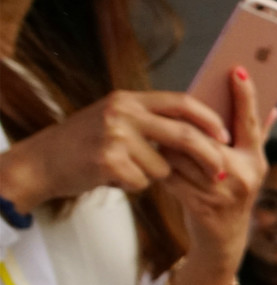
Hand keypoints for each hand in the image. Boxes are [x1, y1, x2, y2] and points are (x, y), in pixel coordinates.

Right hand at [0, 88, 229, 211]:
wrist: (41, 162)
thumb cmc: (86, 143)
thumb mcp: (116, 119)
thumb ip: (149, 119)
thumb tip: (198, 127)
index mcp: (128, 99)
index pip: (181, 103)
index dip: (209, 119)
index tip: (227, 135)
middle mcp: (122, 112)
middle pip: (183, 135)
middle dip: (208, 156)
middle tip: (220, 172)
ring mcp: (114, 136)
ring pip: (163, 166)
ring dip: (154, 175)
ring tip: (127, 168)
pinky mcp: (107, 161)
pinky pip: (142, 181)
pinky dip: (134, 185)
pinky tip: (112, 177)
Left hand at [164, 67, 274, 284]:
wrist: (222, 241)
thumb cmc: (232, 195)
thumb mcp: (249, 167)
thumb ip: (258, 138)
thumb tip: (274, 108)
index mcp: (257, 161)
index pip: (250, 122)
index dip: (244, 95)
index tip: (236, 70)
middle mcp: (244, 175)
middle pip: (205, 136)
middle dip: (184, 126)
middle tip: (169, 112)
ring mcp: (223, 192)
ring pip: (182, 154)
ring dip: (165, 146)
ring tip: (155, 139)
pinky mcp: (200, 204)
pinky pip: (171, 175)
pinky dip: (158, 165)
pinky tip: (150, 161)